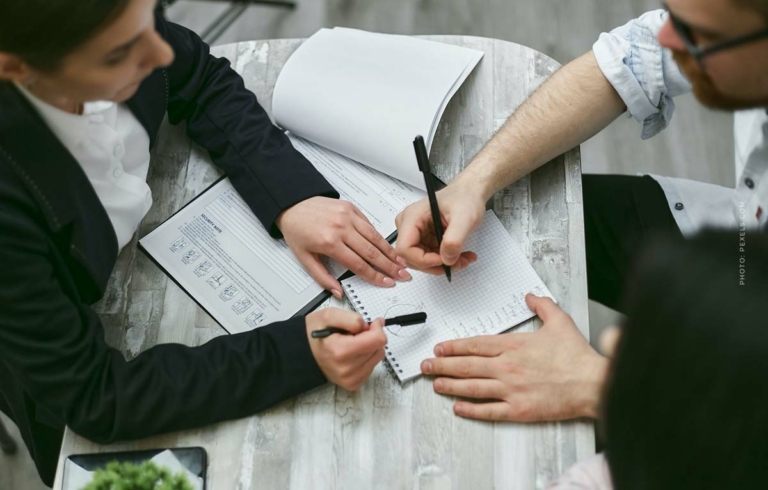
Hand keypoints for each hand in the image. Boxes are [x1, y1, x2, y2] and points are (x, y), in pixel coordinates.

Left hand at [278, 197, 410, 296]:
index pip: (359, 264)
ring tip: (401, 262)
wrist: (293, 205)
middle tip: (402, 275)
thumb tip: (338, 292)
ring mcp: (348, 216)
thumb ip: (323, 277)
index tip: (386, 282)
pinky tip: (387, 246)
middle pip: (372, 252)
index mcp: (329, 242)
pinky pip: (369, 224)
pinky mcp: (352, 208)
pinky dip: (379, 237)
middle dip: (390, 266)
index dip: (375, 276)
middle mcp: (341, 228)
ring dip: (390, 251)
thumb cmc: (297, 230)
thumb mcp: (304, 258)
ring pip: (375, 237)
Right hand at [306, 308, 386, 390]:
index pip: (378, 340)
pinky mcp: (353, 384)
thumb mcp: (329, 315)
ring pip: (377, 357)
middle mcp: (347, 369)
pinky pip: (371, 367)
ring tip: (351, 344)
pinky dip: (365, 357)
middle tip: (354, 333)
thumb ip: (352, 318)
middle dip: (370, 337)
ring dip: (368, 347)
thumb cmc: (314, 333)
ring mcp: (350, 379)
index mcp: (342, 351)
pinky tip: (352, 354)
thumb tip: (369, 326)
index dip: (376, 328)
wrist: (302, 353)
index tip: (368, 324)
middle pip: (379, 348)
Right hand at [395, 181, 483, 273]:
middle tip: (458, 262)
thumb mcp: (464, 218)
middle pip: (411, 258)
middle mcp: (410, 225)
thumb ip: (454, 240)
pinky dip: (446, 260)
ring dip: (443, 264)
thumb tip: (446, 259)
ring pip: (422, 261)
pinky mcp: (424, 239)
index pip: (404, 248)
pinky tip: (460, 255)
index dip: (423, 260)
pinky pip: (430, 257)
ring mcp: (416, 233)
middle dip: (436, 265)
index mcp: (413, 217)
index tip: (443, 260)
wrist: (469, 194)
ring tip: (463, 258)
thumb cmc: (465, 198)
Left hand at [420, 294, 608, 421]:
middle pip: (466, 366)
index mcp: (513, 346)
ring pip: (472, 388)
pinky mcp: (519, 410)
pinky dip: (471, 410)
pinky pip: (489, 411)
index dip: (453, 347)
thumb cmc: (577, 356)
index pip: (475, 345)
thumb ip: (542, 306)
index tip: (439, 348)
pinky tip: (458, 408)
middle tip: (425, 367)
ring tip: (435, 385)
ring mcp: (511, 390)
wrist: (593, 384)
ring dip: (450, 386)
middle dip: (442, 366)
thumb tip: (529, 295)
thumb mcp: (560, 322)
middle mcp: (507, 367)